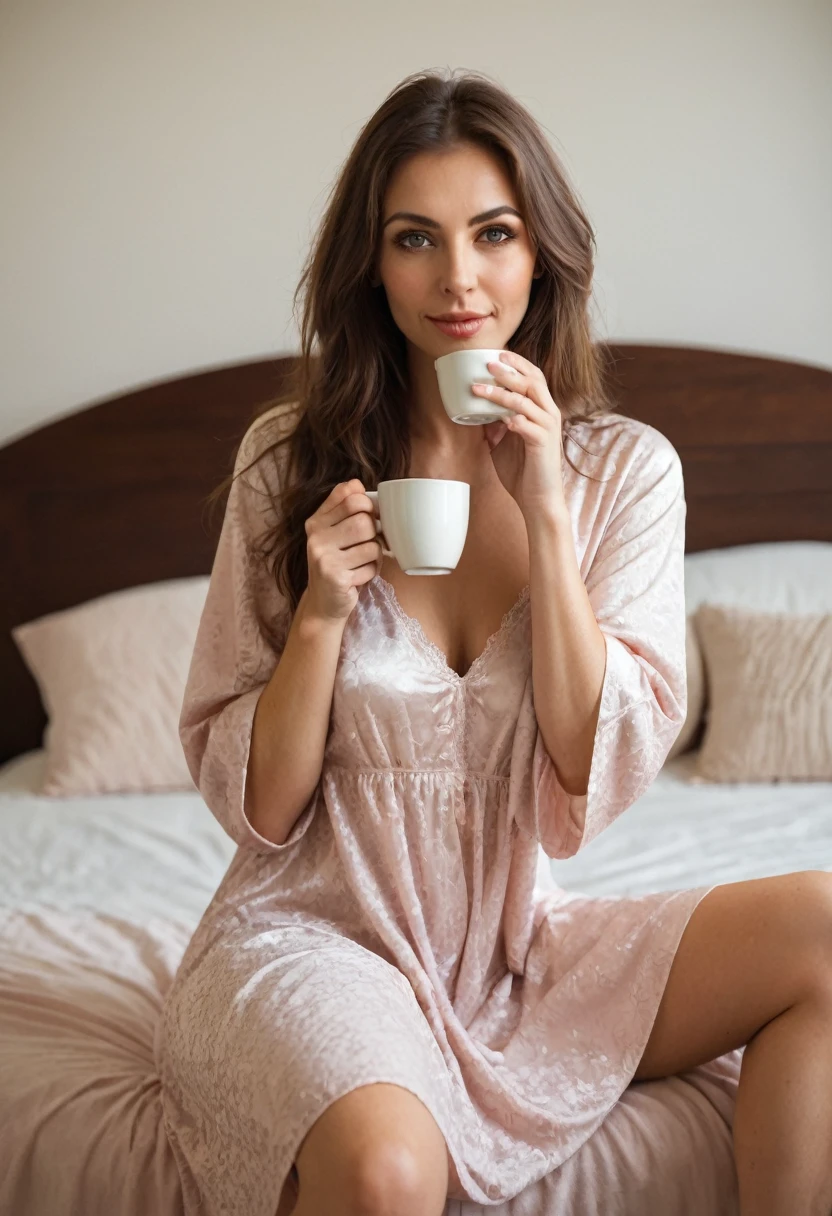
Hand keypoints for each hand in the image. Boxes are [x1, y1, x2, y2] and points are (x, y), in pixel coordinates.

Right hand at [304, 479, 382, 622]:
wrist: (323, 604)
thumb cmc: (335, 564)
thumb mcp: (333, 533)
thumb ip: (342, 507)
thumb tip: (357, 483)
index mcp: (316, 522)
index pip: (351, 497)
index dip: (369, 505)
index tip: (370, 516)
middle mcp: (316, 538)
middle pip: (364, 520)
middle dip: (374, 533)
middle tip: (368, 543)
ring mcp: (324, 558)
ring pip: (372, 544)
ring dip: (375, 555)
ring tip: (363, 561)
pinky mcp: (336, 577)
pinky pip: (371, 566)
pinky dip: (371, 572)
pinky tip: (358, 576)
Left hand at [473, 351, 566, 519]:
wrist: (537, 499)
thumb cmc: (522, 471)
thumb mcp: (502, 443)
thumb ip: (493, 425)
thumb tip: (474, 411)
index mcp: (540, 410)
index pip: (533, 377)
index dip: (517, 363)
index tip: (496, 353)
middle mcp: (548, 414)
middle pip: (533, 381)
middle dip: (510, 370)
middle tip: (488, 363)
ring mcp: (547, 428)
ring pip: (526, 400)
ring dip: (502, 392)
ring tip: (480, 388)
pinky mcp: (543, 444)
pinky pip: (528, 425)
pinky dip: (513, 419)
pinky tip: (500, 418)